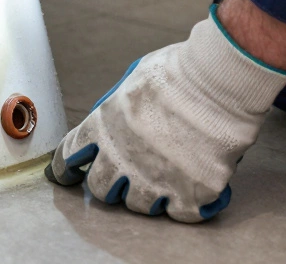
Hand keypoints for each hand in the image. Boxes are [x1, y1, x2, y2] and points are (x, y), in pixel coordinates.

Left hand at [45, 8, 285, 221]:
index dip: (65, 168)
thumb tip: (114, 117)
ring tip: (164, 178)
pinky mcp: (189, 195)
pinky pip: (179, 213)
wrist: (220, 83)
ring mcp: (155, 181)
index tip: (66, 175)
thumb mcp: (134, 79)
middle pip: (101, 189)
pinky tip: (192, 190)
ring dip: (147, 194)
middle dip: (108, 185)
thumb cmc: (180, 71)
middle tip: (121, 179)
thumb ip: (118, 106)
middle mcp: (122, 159)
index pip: (71, 155)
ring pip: (139, 205)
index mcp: (104, 127)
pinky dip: (185, 203)